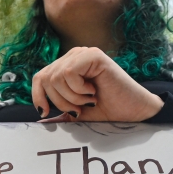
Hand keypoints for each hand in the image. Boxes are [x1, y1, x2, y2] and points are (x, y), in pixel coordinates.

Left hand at [32, 47, 162, 121]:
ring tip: (89, 100)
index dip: (38, 96)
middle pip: (45, 78)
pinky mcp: (93, 55)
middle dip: (58, 101)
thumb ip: (60, 113)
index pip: (40, 77)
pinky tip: (93, 91)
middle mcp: (74, 56)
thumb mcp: (78, 113)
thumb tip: (39, 120)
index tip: (45, 112)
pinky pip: (69, 72)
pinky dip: (78, 89)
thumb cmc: (109, 110)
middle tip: (78, 109)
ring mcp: (83, 54)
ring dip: (71, 97)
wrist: (134, 111)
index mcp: (67, 67)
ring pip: (56, 77)